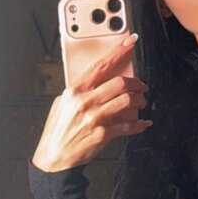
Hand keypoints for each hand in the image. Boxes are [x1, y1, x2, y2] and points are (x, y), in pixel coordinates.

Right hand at [30, 34, 151, 172]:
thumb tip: (99, 81)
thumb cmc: (58, 130)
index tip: (131, 43)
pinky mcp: (102, 134)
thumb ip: (81, 91)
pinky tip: (143, 123)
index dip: (119, 52)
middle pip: (119, 83)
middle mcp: (85, 101)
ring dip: (139, 101)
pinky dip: (139, 124)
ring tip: (141, 103)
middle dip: (136, 83)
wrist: (54, 156)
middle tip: (142, 86)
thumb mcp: (63, 103)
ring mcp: (94, 118)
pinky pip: (127, 126)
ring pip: (127, 101)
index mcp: (75, 90)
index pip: (101, 65)